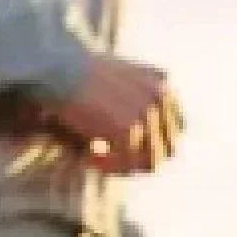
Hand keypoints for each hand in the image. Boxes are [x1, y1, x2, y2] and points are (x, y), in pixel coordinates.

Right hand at [40, 55, 182, 175]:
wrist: (60, 71)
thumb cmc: (78, 72)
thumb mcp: (120, 73)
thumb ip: (139, 90)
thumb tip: (140, 122)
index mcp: (162, 83)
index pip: (176, 126)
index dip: (153, 143)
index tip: (126, 148)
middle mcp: (161, 98)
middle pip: (167, 147)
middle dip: (141, 159)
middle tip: (112, 162)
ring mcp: (147, 114)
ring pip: (150, 160)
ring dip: (123, 166)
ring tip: (96, 160)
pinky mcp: (128, 130)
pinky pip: (126, 162)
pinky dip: (107, 165)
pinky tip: (88, 158)